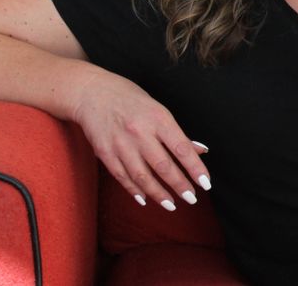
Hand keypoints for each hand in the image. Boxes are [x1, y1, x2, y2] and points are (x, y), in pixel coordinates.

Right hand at [70, 71, 210, 210]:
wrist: (91, 92)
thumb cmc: (130, 99)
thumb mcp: (158, 109)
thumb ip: (177, 134)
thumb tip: (201, 151)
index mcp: (158, 118)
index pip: (181, 148)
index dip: (195, 168)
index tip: (206, 184)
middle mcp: (140, 132)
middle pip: (163, 166)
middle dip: (179, 185)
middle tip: (191, 199)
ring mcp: (120, 144)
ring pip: (142, 176)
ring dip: (158, 193)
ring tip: (171, 205)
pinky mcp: (104, 152)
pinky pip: (122, 176)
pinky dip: (134, 190)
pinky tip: (145, 199)